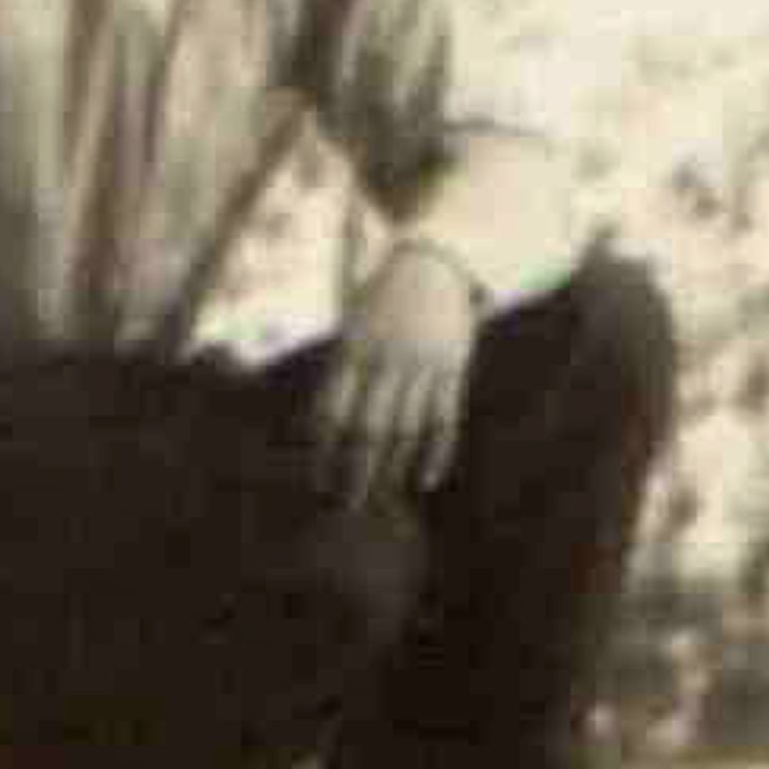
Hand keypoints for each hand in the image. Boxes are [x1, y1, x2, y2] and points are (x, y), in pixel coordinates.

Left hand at [309, 241, 477, 506]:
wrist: (434, 262)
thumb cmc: (381, 299)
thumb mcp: (351, 327)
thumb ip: (338, 374)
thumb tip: (317, 431)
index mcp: (353, 349)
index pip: (332, 412)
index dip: (323, 451)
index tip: (317, 481)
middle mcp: (386, 360)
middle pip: (368, 430)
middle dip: (355, 472)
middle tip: (346, 505)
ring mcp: (422, 365)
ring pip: (406, 430)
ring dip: (392, 469)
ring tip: (379, 497)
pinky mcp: (452, 368)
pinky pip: (444, 420)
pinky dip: (435, 453)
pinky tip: (423, 480)